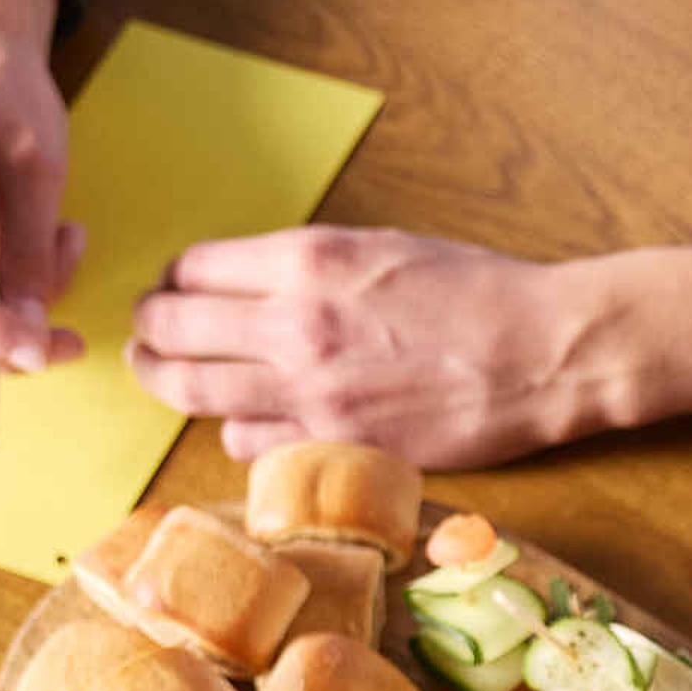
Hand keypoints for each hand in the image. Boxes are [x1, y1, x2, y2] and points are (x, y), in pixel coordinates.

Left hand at [129, 229, 619, 467]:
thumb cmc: (477, 291)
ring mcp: (309, 393)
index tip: (174, 292)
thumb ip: (304, 266)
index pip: (190, 269)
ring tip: (177, 381)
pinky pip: (247, 444)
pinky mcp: (335, 445)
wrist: (544, 352)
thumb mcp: (380, 246)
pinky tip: (253, 421)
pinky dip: (240, 432)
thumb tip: (246, 285)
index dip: (172, 281)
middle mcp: (293, 324)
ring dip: (177, 385)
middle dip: (149, 334)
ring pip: (193, 393)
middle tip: (147, 340)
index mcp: (304, 259)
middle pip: (169, 331)